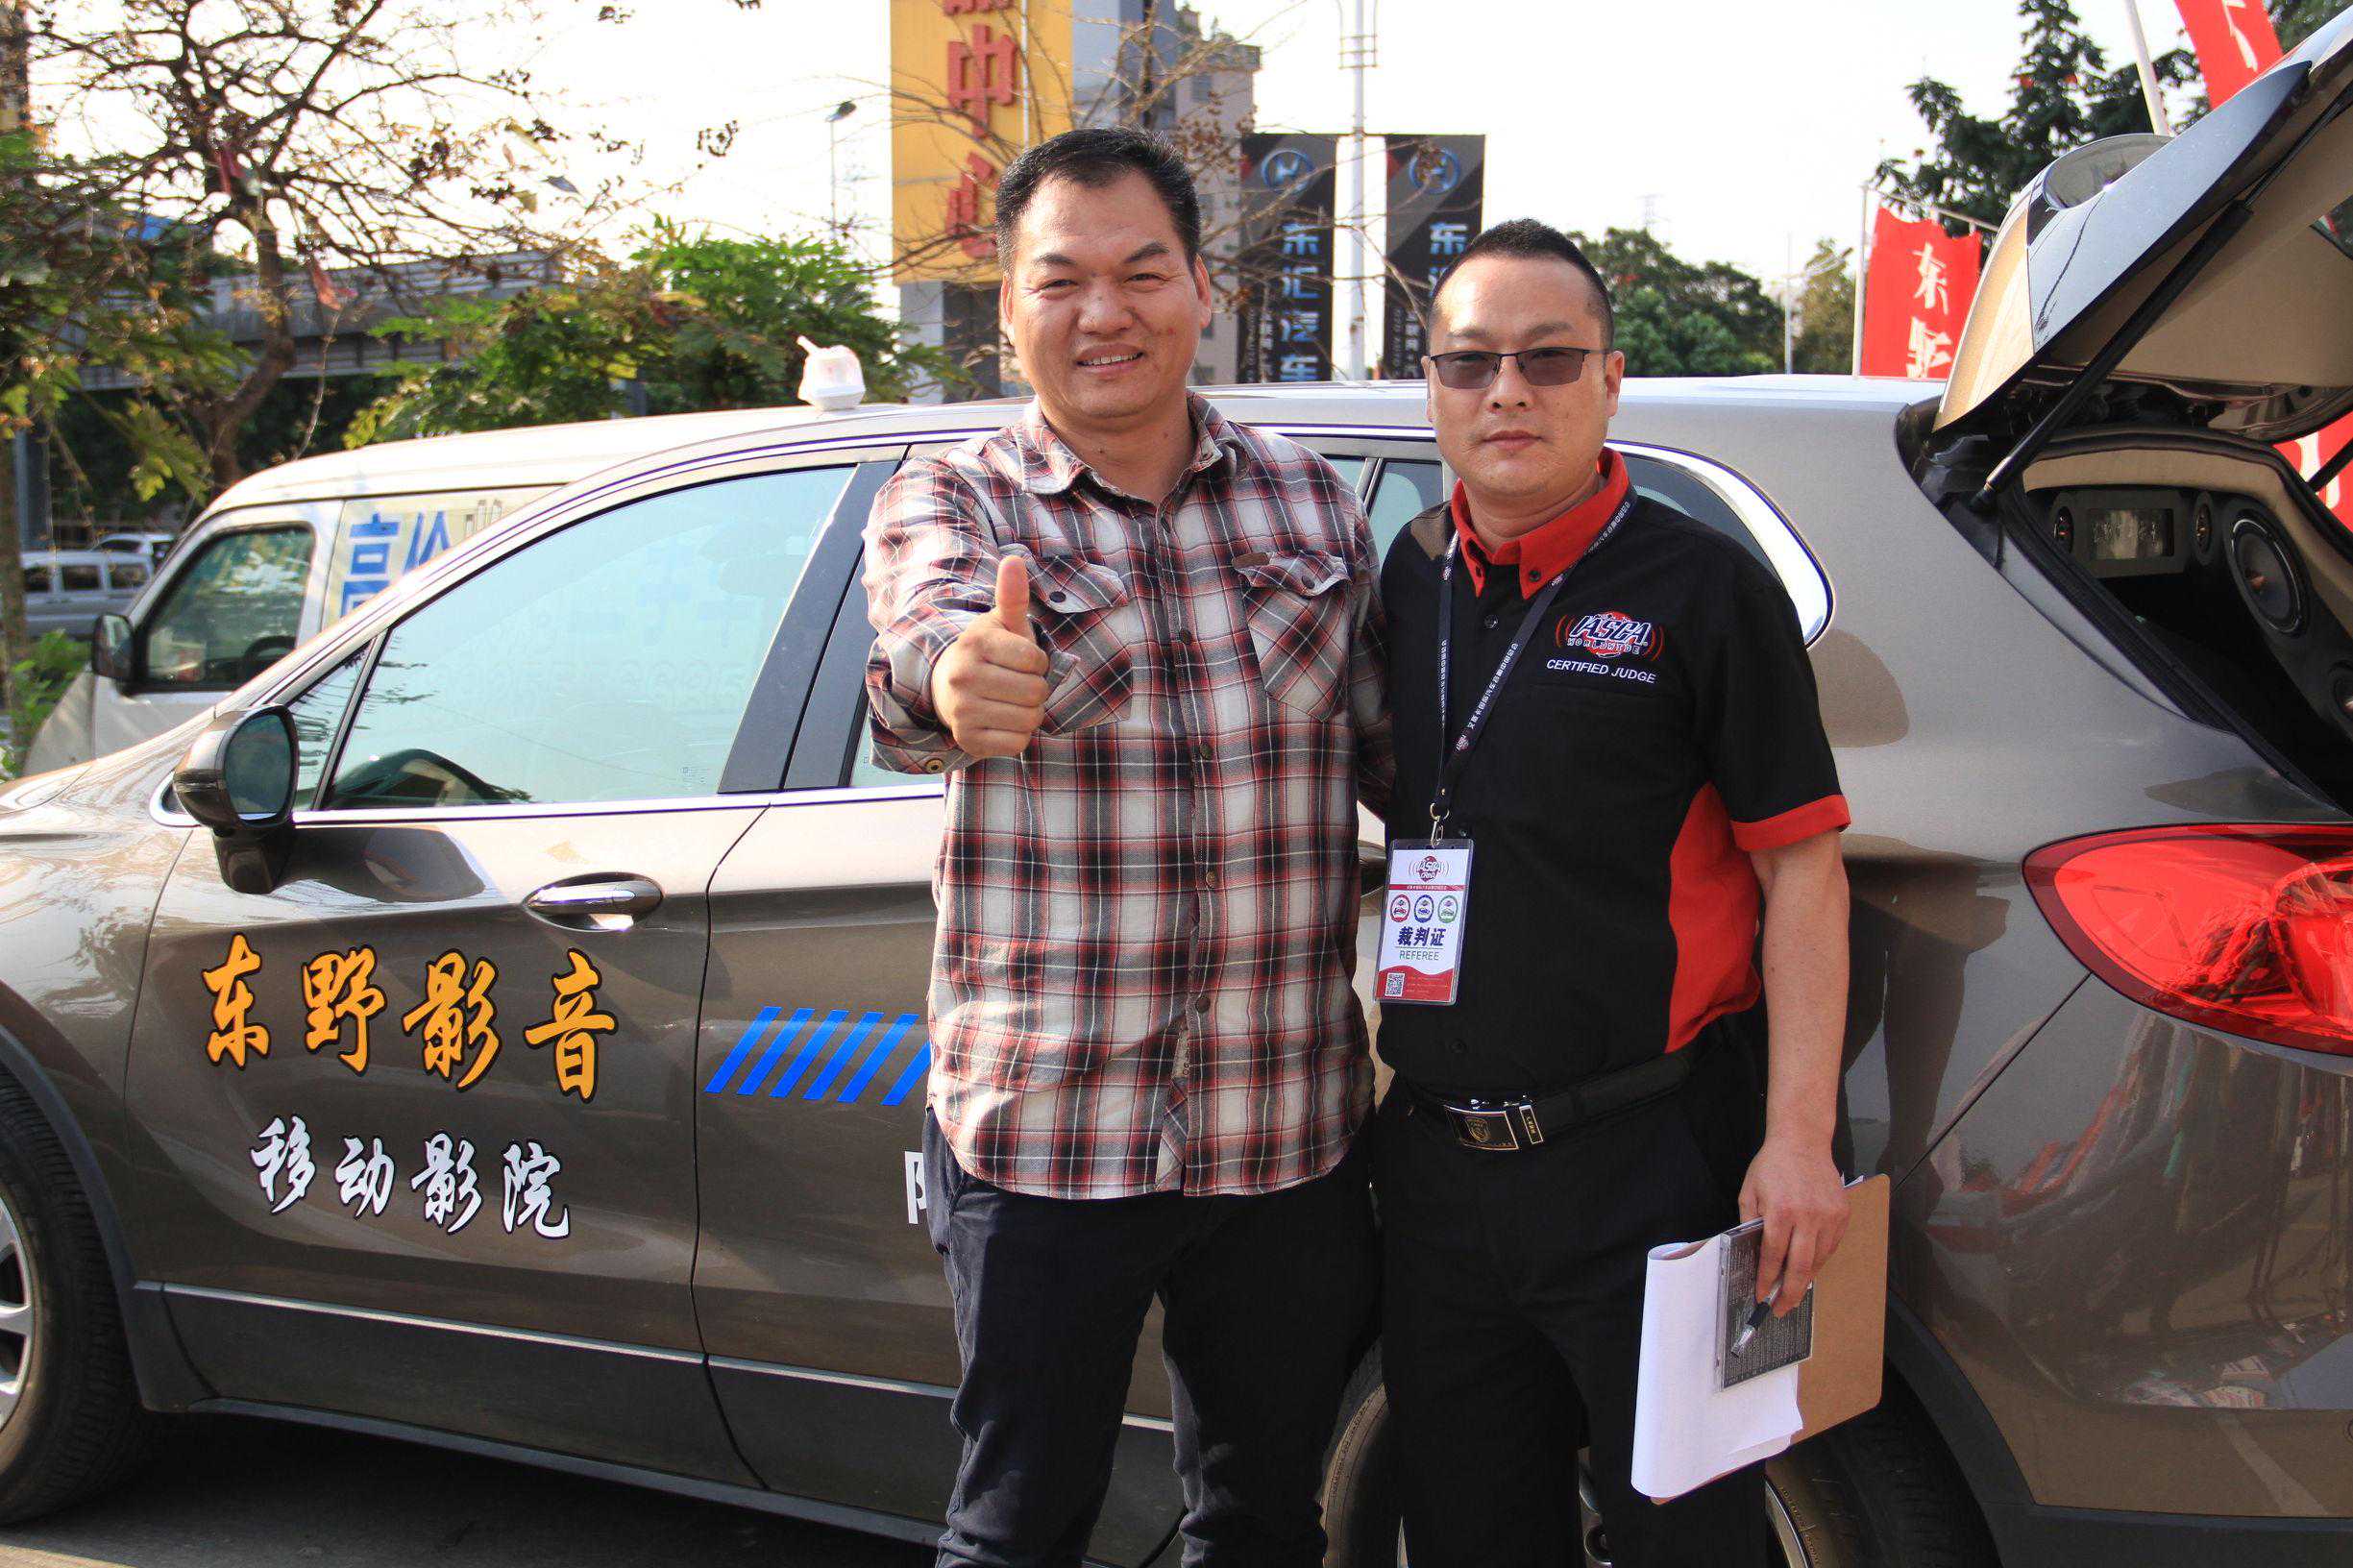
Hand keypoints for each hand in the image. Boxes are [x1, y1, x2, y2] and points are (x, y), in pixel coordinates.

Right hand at [931, 555, 1051, 758]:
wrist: (948, 688)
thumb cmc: (989, 654)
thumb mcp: (1002, 625)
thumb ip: (1012, 597)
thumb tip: (1014, 560)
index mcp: (976, 644)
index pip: (1036, 661)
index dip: (1038, 663)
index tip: (1020, 661)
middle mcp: (963, 676)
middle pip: (1036, 693)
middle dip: (1035, 690)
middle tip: (1015, 684)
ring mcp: (962, 710)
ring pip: (1029, 720)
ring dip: (1029, 714)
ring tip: (1009, 702)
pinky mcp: (966, 740)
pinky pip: (1017, 743)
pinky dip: (1018, 736)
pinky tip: (1001, 722)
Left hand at [1738, 1134, 1847, 1314]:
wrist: (1803, 1141)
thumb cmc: (1772, 1166)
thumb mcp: (1749, 1192)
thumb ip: (1750, 1224)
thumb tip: (1752, 1255)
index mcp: (1781, 1211)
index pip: (1773, 1257)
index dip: (1767, 1280)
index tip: (1762, 1296)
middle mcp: (1808, 1216)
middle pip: (1801, 1267)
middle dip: (1790, 1293)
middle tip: (1782, 1309)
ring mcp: (1829, 1216)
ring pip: (1819, 1260)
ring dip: (1806, 1280)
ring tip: (1794, 1292)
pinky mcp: (1842, 1214)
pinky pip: (1831, 1247)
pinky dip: (1819, 1261)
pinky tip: (1809, 1268)